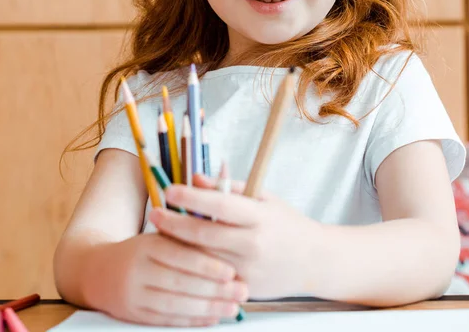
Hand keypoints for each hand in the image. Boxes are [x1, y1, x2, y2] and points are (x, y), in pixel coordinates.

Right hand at [84, 232, 247, 326]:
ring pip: (175, 305)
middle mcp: (137, 271)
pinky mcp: (134, 315)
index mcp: (146, 246)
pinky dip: (192, 321)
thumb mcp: (157, 235)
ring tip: (233, 307)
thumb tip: (222, 236)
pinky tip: (212, 317)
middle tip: (241, 291)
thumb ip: (185, 236)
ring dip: (208, 307)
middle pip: (180, 283)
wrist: (98, 270)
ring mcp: (134, 295)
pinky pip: (166, 320)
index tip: (232, 270)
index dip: (207, 264)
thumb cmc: (140, 250)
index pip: (180, 255)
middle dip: (215, 289)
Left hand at [150, 175, 321, 298]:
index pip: (220, 205)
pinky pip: (212, 277)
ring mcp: (248, 270)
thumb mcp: (264, 197)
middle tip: (154, 213)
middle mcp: (254, 244)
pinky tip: (177, 255)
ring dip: (177, 245)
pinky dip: (192, 265)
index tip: (170, 190)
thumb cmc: (287, 223)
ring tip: (159, 232)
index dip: (192, 197)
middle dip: (174, 223)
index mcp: (260, 217)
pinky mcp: (244, 289)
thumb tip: (196, 178)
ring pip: (203, 259)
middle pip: (205, 234)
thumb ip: (229, 188)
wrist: (314, 262)